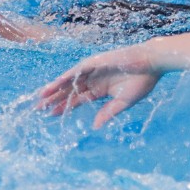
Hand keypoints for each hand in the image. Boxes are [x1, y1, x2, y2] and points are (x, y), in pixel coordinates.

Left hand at [37, 46, 163, 128]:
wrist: (151, 64)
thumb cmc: (141, 81)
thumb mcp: (123, 102)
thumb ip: (108, 113)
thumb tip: (95, 127)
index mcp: (100, 90)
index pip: (78, 100)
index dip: (64, 107)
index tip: (50, 115)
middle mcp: (93, 80)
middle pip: (69, 91)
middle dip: (54, 100)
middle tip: (38, 109)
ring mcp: (93, 70)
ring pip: (69, 81)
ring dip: (55, 89)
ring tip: (40, 98)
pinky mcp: (94, 62)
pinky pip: (76, 71)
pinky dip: (64, 78)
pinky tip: (54, 85)